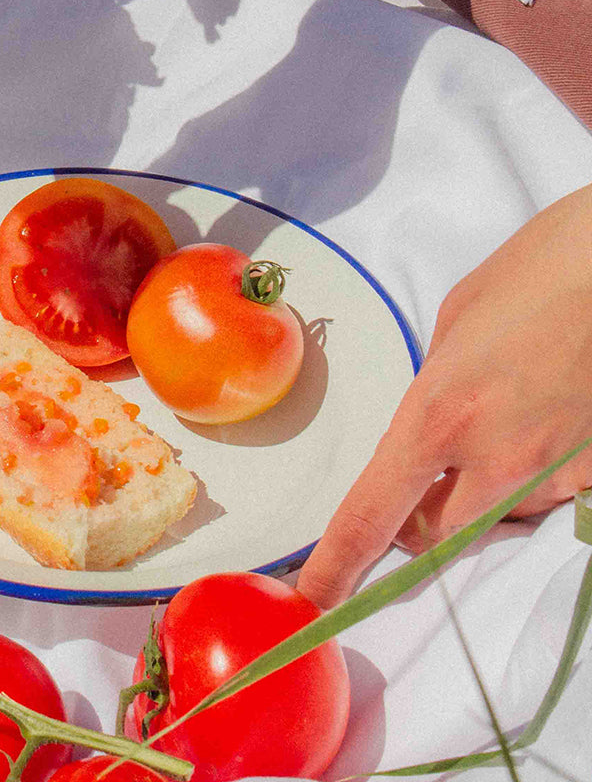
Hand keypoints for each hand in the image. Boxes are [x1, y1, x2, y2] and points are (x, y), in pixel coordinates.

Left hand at [296, 184, 591, 608]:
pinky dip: (526, 475)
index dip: (337, 565)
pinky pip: (543, 496)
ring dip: (476, 495)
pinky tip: (539, 417)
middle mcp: (497, 459)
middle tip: (416, 480)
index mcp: (440, 416)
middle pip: (434, 539)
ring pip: (493, 520)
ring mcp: (556, 472)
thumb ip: (430, 399)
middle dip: (413, 524)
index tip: (314, 594)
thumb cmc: (533, 276)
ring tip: (498, 415)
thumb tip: (423, 441)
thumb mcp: (451, 332)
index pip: (373, 516)